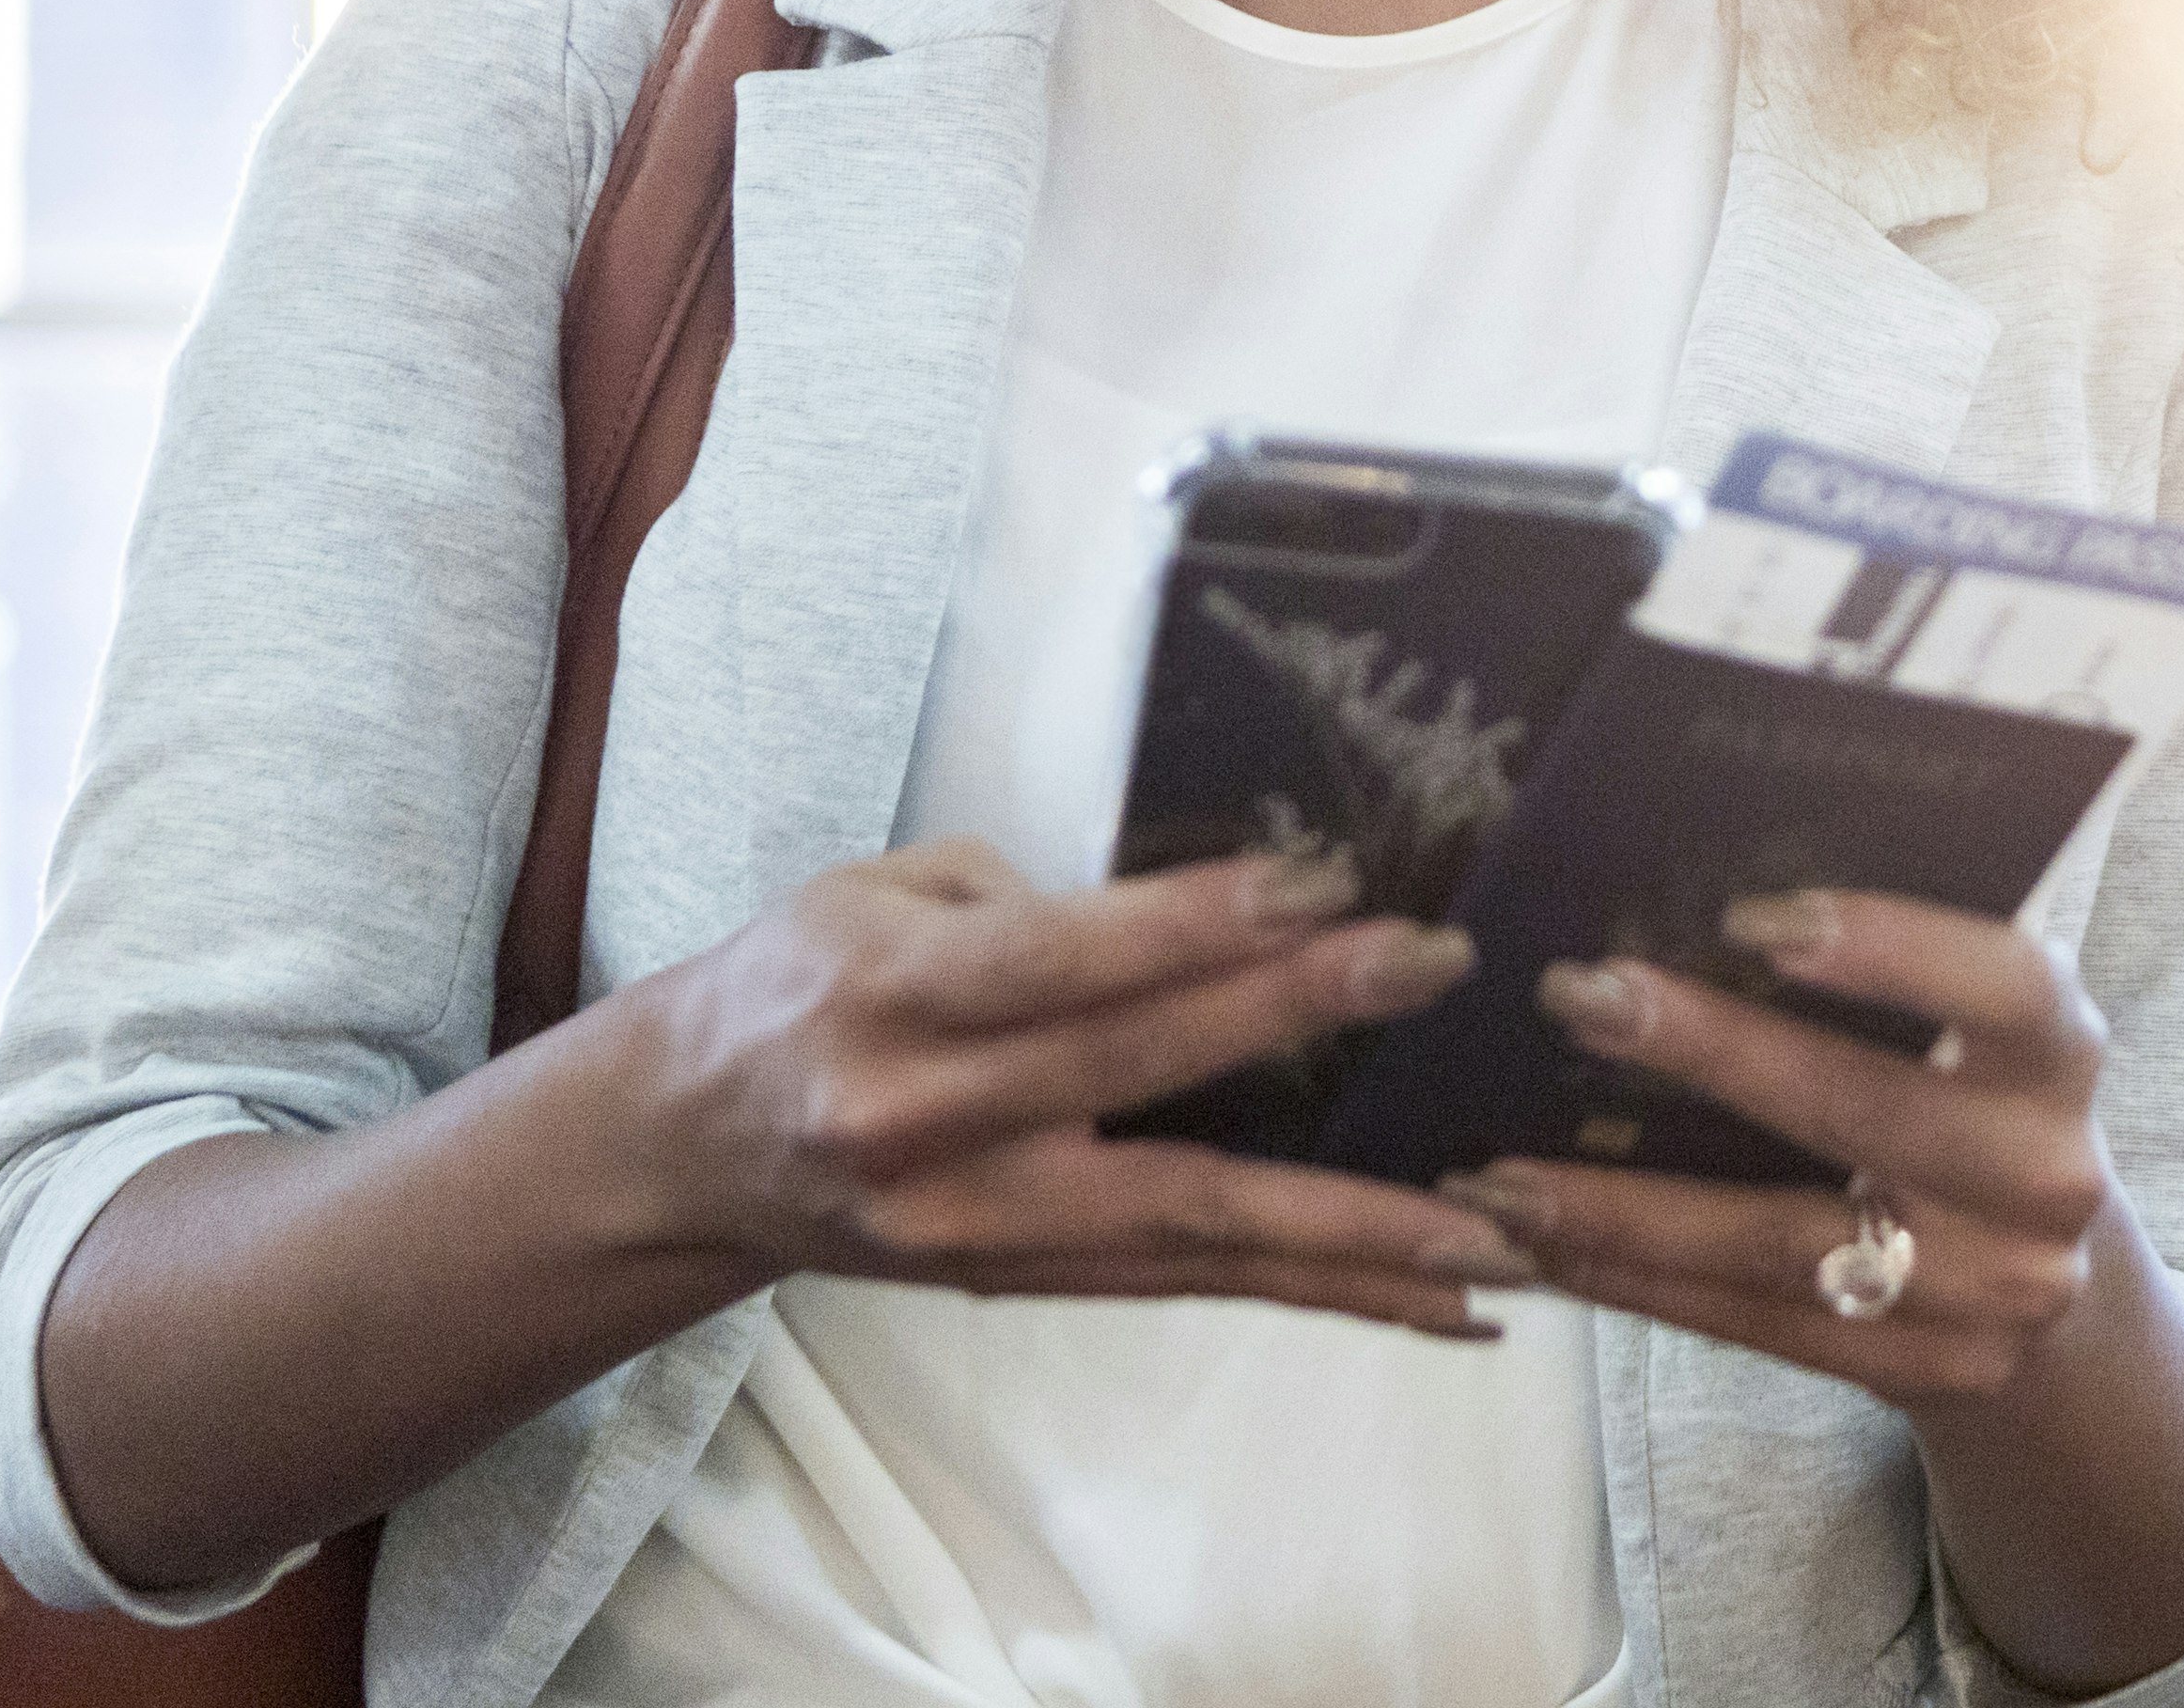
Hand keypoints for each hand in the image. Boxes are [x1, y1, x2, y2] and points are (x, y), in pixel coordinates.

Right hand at [623, 837, 1531, 1336]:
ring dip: (1352, 1227)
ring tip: (1493, 1225)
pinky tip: (1439, 1303)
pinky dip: (1322, 1294)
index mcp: (892, 997)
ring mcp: (986, 1225)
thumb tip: (1184, 913)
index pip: (1061, 963)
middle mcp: (936, 1125)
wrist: (691, 1148)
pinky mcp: (1025, 1281)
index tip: (1321, 881)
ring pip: (1191, 1225)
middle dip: (1297, 1016)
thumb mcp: (879, 889)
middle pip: (1141, 1074)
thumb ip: (1023, 898)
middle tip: (1433, 968)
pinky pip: (1196, 1288)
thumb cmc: (800, 983)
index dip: (1192, 924)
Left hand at [1435, 890, 2112, 1398]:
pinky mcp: (1924, 1373)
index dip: (1891, 948)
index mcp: (2058, 1052)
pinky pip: (1755, 1325)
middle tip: (1576, 994)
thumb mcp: (1967, 1022)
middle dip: (1710, 1051)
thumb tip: (1677, 863)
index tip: (1755, 916)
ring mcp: (1990, 1293)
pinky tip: (1541, 1247)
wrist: (2060, 1286)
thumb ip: (1877, 961)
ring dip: (1623, 1207)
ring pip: (1782, 1244)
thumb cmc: (1965, 1092)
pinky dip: (1638, 1282)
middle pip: (1865, 1113)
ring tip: (1494, 1175)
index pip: (2006, 983)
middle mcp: (2042, 1176)